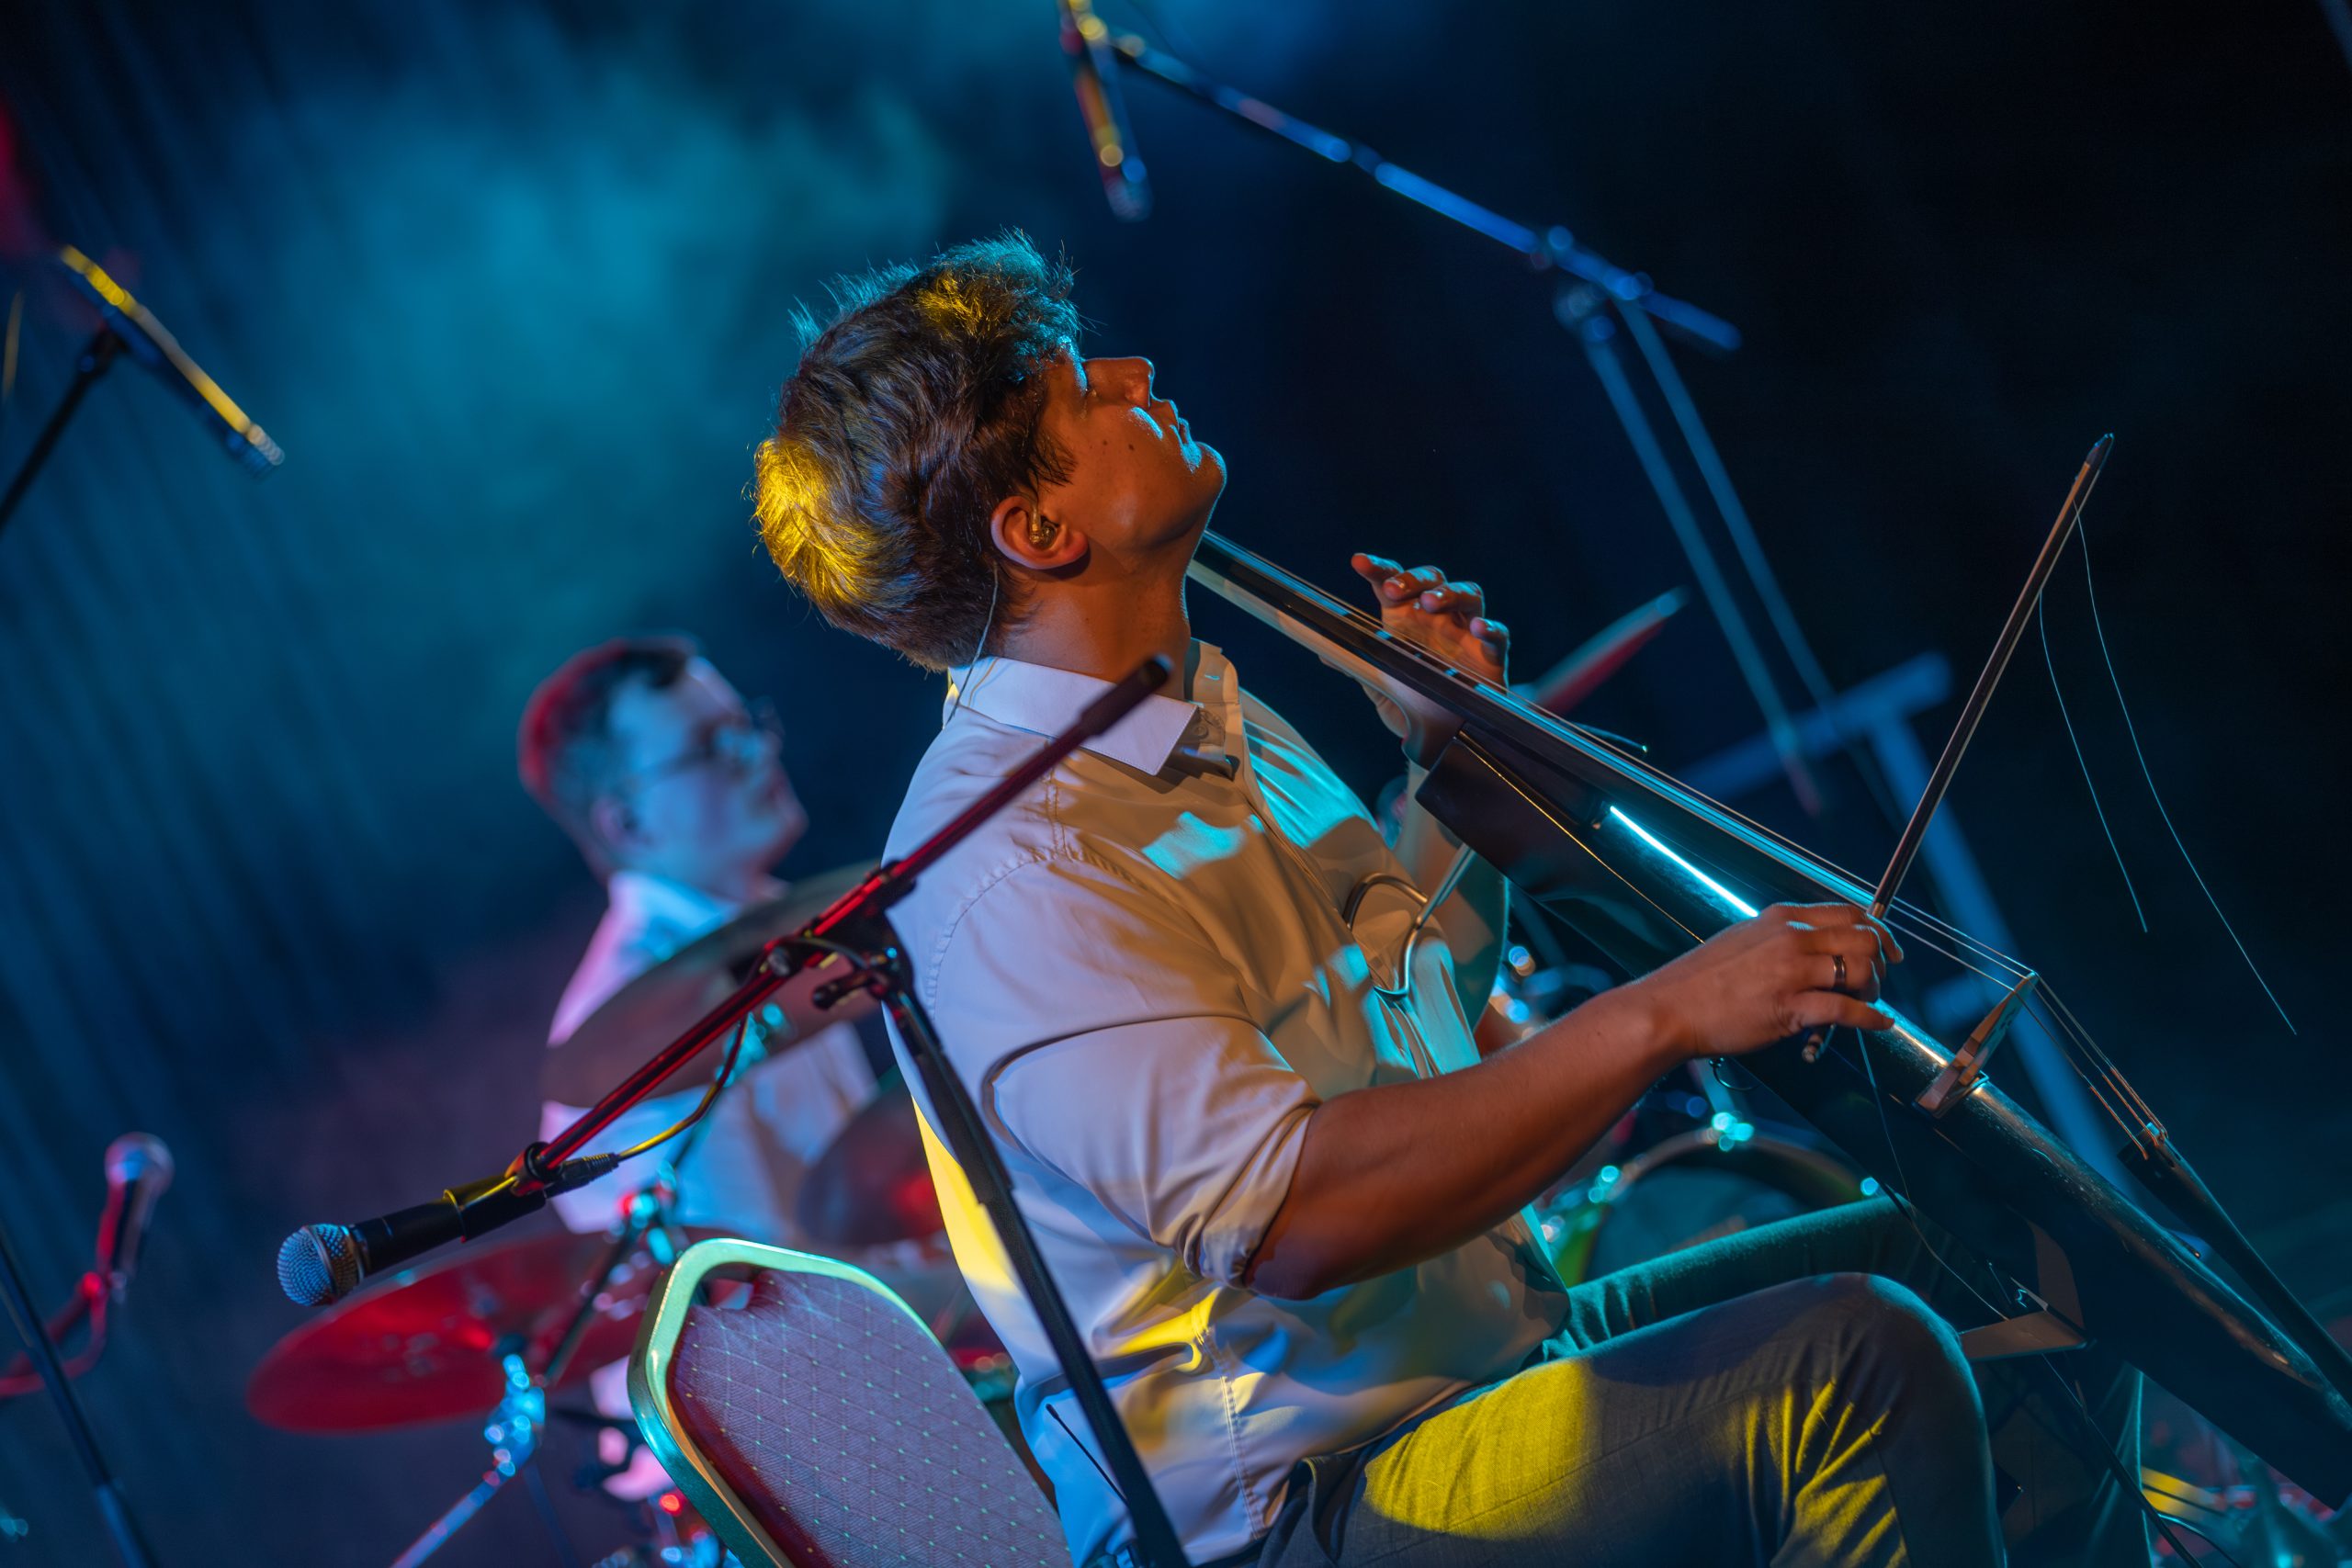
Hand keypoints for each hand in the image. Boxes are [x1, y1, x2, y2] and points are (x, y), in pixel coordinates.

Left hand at [1350, 553, 1509, 762]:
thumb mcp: (1378, 683)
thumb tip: (1324, 653)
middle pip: (1433, 579)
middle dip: (1413, 578)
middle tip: (1392, 589)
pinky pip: (1499, 635)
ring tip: (1432, 602)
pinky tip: (1478, 628)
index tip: (1359, 562)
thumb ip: (1356, 664)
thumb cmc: (1411, 700)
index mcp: (1406, 619)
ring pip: (1469, 593)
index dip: (1379, 569)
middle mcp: (1437, 619)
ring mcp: (1466, 634)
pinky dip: (1491, 627)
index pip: (1393, 584)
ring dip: (1450, 592)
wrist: (1441, 738)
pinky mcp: (1491, 656)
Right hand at [1624, 902, 1901, 1060]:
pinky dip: (1871, 1019)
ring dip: (1873, 990)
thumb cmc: (1700, 981)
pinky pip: (1846, 1009)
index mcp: (1781, 918)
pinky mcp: (1789, 1007)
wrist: (1669, 1009)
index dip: (1878, 930)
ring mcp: (1790, 972)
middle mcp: (1790, 938)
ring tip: (1866, 1004)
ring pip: (1859, 969)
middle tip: (1874, 984)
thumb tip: (1814, 951)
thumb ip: (1780, 940)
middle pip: (1863, 938)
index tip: (1887, 949)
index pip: (1848, 912)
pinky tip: (1879, 1025)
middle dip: (1879, 963)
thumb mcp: (1742, 941)